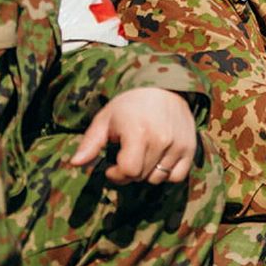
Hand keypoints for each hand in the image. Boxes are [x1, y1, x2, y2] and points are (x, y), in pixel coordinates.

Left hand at [69, 87, 197, 185]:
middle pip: (141, 176)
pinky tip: (157, 162)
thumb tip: (75, 163)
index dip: (116, 174)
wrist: (163, 87)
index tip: (111, 167)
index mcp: (138, 132)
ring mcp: (178, 144)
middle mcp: (161, 139)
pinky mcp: (190, 147)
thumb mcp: (105, 120)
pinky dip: (166, 174)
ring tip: (141, 158)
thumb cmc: (129, 104)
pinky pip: (177, 176)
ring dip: (146, 174)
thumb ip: (90, 143)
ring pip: (158, 178)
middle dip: (128, 173)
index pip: (129, 170)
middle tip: (125, 158)